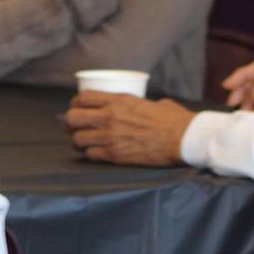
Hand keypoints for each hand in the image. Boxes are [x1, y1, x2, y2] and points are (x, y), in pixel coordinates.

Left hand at [64, 91, 192, 165]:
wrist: (183, 139)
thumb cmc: (173, 120)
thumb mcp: (153, 103)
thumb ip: (139, 104)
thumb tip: (140, 106)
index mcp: (119, 101)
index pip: (82, 98)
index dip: (75, 103)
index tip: (77, 107)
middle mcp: (110, 118)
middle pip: (72, 118)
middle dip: (70, 123)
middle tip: (75, 126)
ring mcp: (111, 138)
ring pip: (77, 139)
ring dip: (78, 140)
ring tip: (83, 141)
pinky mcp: (116, 155)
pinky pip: (90, 155)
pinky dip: (89, 154)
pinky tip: (95, 153)